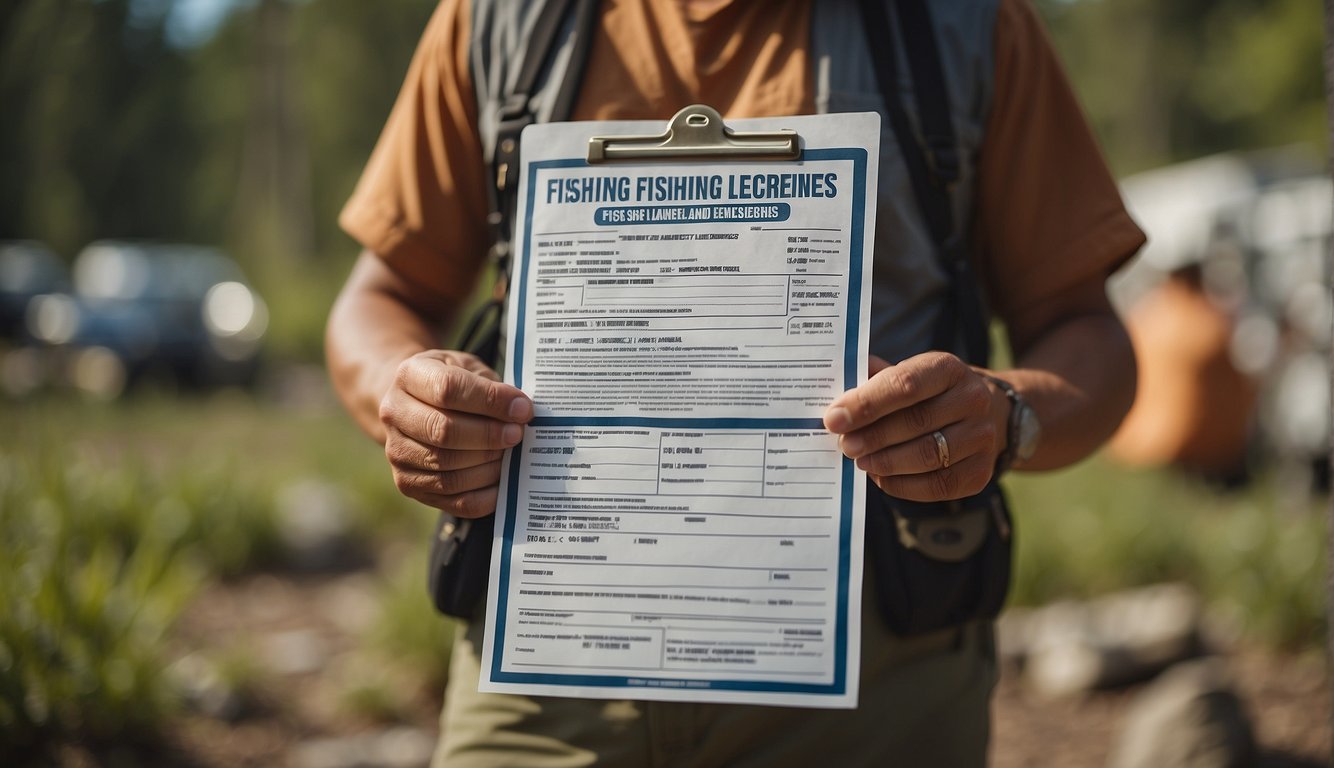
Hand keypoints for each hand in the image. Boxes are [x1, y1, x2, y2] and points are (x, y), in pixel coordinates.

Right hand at [378, 350, 531, 516]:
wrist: (417, 404)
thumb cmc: (453, 384)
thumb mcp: (468, 368)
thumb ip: (491, 386)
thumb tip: (521, 412)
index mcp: (409, 375)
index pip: (449, 389)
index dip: (490, 401)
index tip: (522, 409)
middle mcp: (394, 414)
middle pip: (443, 431)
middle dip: (489, 435)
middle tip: (517, 434)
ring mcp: (398, 453)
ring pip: (446, 467)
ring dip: (487, 465)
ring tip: (510, 455)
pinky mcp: (408, 484)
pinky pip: (451, 498)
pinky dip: (484, 494)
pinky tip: (502, 481)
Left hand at [823, 351, 1005, 501]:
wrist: (982, 415)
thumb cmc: (928, 394)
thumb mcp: (906, 374)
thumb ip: (872, 381)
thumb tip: (836, 402)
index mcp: (948, 368)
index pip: (905, 385)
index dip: (866, 404)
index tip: (834, 419)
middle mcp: (973, 400)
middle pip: (915, 422)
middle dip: (872, 436)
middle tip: (845, 445)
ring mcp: (982, 437)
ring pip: (927, 456)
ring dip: (886, 462)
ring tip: (861, 461)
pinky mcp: (980, 473)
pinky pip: (937, 486)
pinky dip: (902, 485)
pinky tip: (881, 477)